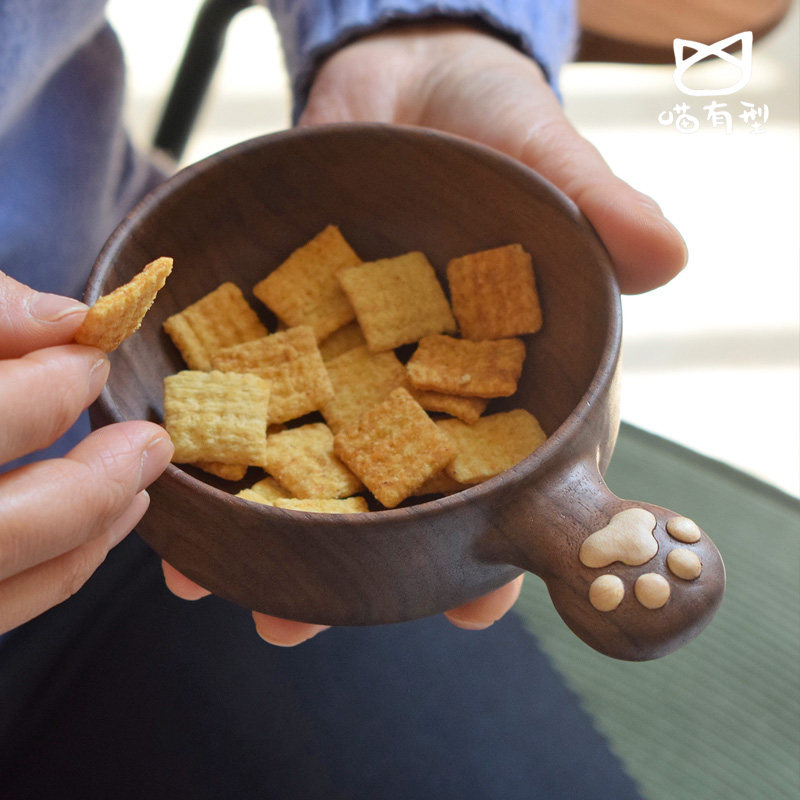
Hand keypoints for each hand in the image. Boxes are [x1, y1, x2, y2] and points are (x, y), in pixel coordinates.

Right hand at [0, 272, 173, 633]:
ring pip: (6, 585)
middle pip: (3, 534)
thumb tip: (65, 317)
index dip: (44, 392)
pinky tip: (103, 528)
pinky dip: (59, 571)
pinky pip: (0, 609)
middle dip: (85, 489)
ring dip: (85, 538)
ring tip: (140, 488)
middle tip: (148, 442)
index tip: (90, 353)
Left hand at [163, 22, 686, 643]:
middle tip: (297, 621)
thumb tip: (665, 255)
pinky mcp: (283, 333)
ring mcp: (345, 368)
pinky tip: (177, 491)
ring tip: (214, 584)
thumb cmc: (492, 131)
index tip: (473, 609)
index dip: (492, 544)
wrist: (402, 87)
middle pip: (389, 498)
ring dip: (260, 526)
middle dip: (349, 566)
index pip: (502, 478)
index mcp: (498, 375)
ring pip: (306, 465)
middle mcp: (417, 389)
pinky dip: (212, 445)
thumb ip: (597, 206)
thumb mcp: (547, 157)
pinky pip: (247, 397)